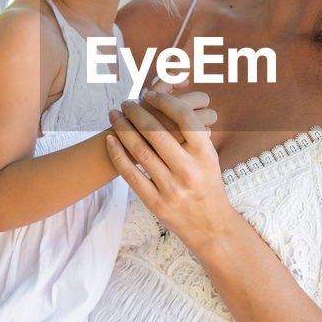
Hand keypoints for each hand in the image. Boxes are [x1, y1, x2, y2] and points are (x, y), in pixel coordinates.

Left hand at [105, 88, 232, 249]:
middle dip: (137, 113)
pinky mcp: (156, 203)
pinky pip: (131, 175)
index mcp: (206, 155)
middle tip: (127, 102)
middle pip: (157, 132)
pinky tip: (110, 140)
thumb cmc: (208, 186)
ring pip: (140, 151)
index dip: (165, 102)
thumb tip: (170, 104)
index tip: (151, 94)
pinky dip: (118, 155)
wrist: (212, 228)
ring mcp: (172, 188)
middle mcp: (189, 171)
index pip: (185, 118)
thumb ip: (194, 135)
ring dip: (123, 129)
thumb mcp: (210, 159)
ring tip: (115, 115)